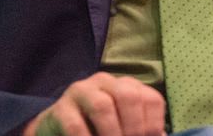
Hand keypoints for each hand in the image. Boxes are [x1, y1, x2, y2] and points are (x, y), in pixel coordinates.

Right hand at [23, 72, 165, 135]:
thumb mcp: (123, 126)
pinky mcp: (60, 108)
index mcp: (127, 86)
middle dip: (135, 127)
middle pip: (129, 95)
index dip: (154, 125)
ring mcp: (81, 91)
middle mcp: (106, 82)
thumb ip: (141, 130)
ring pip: (102, 106)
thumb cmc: (98, 129)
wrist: (57, 129)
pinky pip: (75, 125)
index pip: (151, 99)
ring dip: (112, 133)